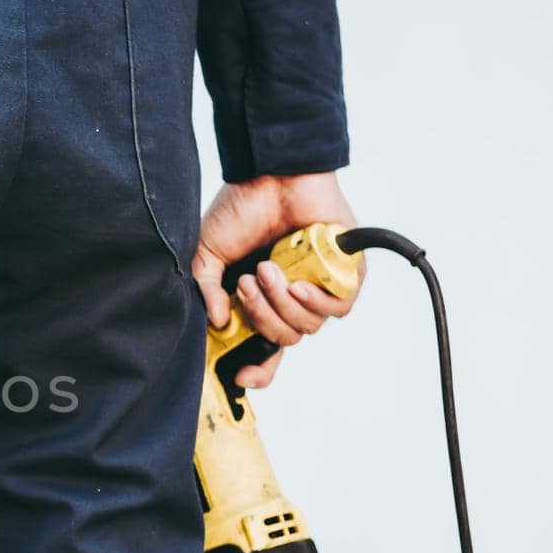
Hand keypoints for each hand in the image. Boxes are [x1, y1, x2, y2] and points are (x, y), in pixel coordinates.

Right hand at [191, 172, 360, 387]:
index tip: (241, 377)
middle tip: (247, 282)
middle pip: (282, 341)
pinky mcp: (345, 274)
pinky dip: (315, 303)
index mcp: (260, 300)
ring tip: (268, 269)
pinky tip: (298, 284)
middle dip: (261, 317)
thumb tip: (219, 322)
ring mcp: (317, 287)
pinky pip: (337, 310)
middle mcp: (289, 299)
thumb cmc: (240, 209)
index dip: (255, 370)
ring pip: (306, 328)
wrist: (272, 175)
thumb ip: (207, 289)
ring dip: (282, 303)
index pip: (262, 349)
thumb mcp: (208, 254)